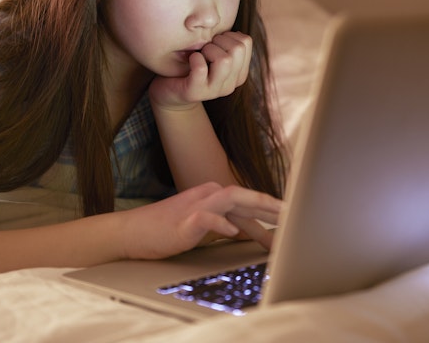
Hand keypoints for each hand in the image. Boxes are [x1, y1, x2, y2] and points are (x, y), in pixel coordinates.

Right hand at [120, 182, 281, 259]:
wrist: (132, 232)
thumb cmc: (165, 230)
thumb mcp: (201, 226)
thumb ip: (224, 224)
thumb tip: (249, 232)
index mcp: (212, 195)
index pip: (248, 201)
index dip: (271, 210)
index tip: (292, 218)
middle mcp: (207, 194)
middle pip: (247, 196)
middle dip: (273, 206)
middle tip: (296, 216)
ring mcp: (196, 205)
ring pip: (233, 200)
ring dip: (257, 211)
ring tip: (279, 220)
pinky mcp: (183, 220)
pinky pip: (207, 218)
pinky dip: (221, 224)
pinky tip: (234, 234)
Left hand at [149, 31, 251, 109]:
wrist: (170, 93)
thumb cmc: (192, 67)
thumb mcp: (213, 55)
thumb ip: (227, 45)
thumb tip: (236, 32)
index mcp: (239, 74)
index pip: (246, 42)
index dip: (228, 35)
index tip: (215, 42)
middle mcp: (230, 85)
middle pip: (238, 49)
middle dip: (219, 40)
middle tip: (205, 47)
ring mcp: (214, 91)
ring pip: (225, 60)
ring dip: (208, 49)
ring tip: (199, 54)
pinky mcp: (195, 92)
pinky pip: (201, 68)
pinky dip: (194, 58)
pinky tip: (190, 59)